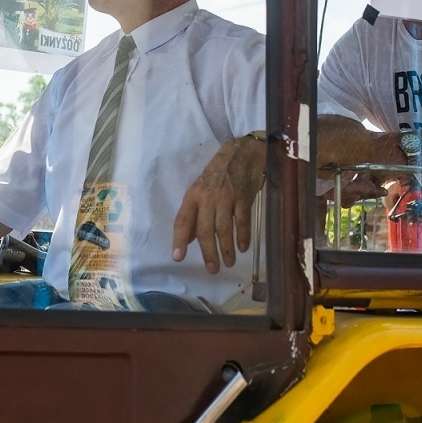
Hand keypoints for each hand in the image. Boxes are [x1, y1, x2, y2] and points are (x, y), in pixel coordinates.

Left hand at [172, 135, 265, 272]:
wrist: (242, 152)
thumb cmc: (218, 173)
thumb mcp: (201, 189)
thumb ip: (195, 214)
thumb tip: (189, 239)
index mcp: (193, 195)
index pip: (183, 220)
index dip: (180, 240)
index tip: (178, 258)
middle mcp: (207, 197)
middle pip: (205, 230)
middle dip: (208, 253)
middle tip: (212, 270)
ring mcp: (226, 197)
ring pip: (224, 228)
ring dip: (226, 249)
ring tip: (228, 263)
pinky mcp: (244, 196)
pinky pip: (242, 221)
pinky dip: (243, 236)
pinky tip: (243, 248)